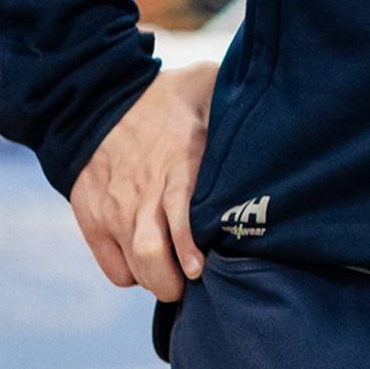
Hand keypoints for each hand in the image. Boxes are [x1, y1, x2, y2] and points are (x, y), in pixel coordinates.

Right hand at [69, 62, 215, 300]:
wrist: (95, 98)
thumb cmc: (163, 97)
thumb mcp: (204, 87)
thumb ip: (234, 103)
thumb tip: (277, 108)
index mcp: (177, 162)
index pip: (179, 212)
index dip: (189, 247)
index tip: (200, 267)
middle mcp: (142, 192)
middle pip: (151, 256)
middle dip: (174, 281)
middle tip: (192, 279)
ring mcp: (114, 209)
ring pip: (135, 268)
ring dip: (157, 279)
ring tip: (175, 273)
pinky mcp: (92, 220)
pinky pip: (114, 270)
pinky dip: (133, 275)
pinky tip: (148, 263)